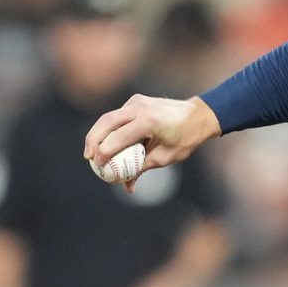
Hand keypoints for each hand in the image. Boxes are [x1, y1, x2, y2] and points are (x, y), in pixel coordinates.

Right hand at [85, 95, 220, 191]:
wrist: (199, 115)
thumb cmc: (186, 139)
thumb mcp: (166, 158)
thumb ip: (143, 167)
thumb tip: (127, 185)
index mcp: (148, 122)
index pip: (118, 138)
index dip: (105, 153)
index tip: (98, 165)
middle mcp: (139, 108)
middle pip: (106, 122)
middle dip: (93, 140)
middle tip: (88, 157)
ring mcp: (137, 102)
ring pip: (109, 117)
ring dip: (98, 133)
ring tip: (91, 152)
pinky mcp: (136, 101)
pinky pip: (118, 116)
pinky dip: (110, 128)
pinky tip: (106, 142)